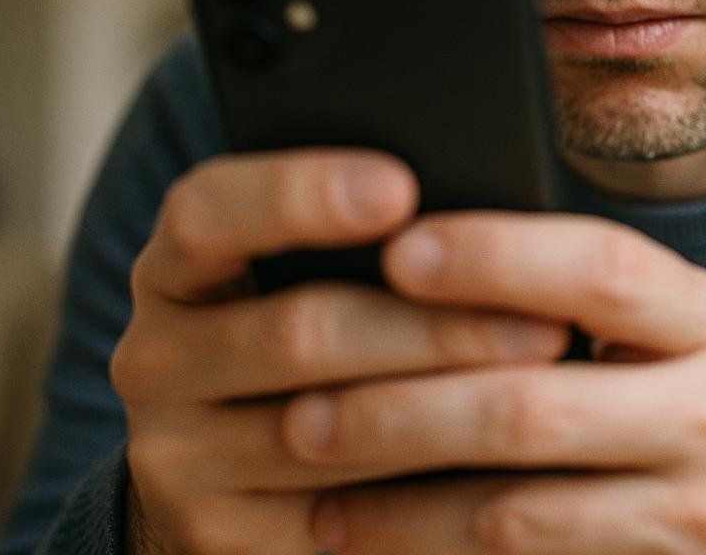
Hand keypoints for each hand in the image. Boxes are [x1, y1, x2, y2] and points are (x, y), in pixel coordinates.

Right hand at [109, 150, 571, 554]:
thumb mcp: (301, 274)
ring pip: (325, 431)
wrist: (239, 481)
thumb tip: (479, 205)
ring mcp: (180, 459)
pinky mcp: (222, 540)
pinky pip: (338, 521)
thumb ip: (364, 240)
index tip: (400, 186)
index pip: (207, 213)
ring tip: (549, 394)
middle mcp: (156, 359)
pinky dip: (430, 495)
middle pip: (297, 332)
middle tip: (546, 321)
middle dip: (435, 326)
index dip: (298, 194)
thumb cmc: (314, 339)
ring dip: (448, 413)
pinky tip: (506, 474)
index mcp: (177, 268)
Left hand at [284, 212, 705, 553]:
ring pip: (514, 513)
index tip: (397, 249)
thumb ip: (583, 301)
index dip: (496, 256)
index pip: (603, 268)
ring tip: (316, 492)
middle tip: (303, 408)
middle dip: (401, 408)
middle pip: (533, 404)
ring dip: (398, 508)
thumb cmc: (703, 409)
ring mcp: (704, 513)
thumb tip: (417, 257)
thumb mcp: (678, 338)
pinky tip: (379, 546)